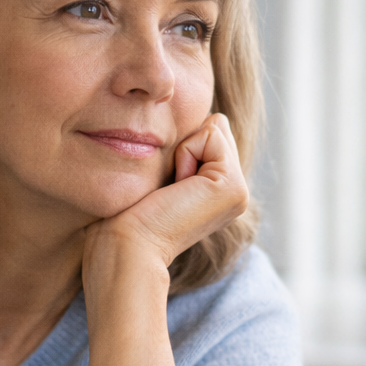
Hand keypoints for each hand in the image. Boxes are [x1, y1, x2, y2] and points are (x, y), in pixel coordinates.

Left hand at [86, 113, 248, 270]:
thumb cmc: (126, 215)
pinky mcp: (232, 186)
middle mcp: (235, 193)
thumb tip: (200, 121)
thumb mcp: (159, 176)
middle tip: (167, 188)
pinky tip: (175, 187)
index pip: (209, 133)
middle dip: (183, 146)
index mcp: (219, 192)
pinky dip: (184, 154)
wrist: (126, 245)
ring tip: (170, 189)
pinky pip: (209, 135)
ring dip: (182, 152)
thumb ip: (182, 153)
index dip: (178, 147)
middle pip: (214, 127)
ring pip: (213, 128)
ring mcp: (238, 192)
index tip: (163, 186)